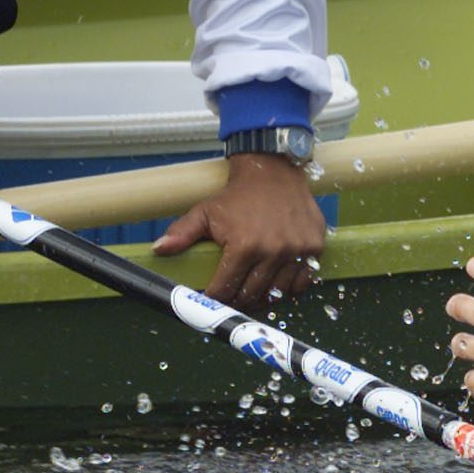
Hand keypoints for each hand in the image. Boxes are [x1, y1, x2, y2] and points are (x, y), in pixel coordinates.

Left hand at [153, 152, 325, 308]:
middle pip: (251, 296)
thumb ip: (182, 233)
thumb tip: (159, 249)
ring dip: (263, 297)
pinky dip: (289, 288)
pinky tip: (277, 281)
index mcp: (244, 245)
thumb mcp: (205, 212)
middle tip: (231, 298)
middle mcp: (273, 251)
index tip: (212, 299)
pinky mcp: (314, 248)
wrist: (273, 171)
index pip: (226, 289)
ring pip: (277, 293)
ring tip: (253, 291)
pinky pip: (302, 282)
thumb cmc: (237, 195)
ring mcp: (296, 251)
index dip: (216, 298)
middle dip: (237, 301)